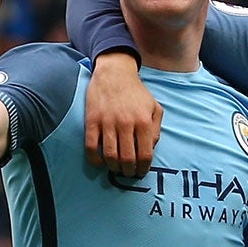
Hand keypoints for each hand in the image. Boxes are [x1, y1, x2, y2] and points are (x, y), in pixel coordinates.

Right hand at [84, 51, 161, 177]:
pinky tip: (100, 162)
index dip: (143, 168)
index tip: (141, 172)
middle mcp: (126, 123)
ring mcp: (107, 123)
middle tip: (128, 173)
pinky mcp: (92, 121)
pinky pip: (91, 147)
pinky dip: (95, 160)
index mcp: (143, 121)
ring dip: (114, 168)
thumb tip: (150, 148)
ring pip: (110, 156)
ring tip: (116, 169)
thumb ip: (156, 129)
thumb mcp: (154, 107)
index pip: (145, 155)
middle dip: (129, 172)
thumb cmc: (136, 92)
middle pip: (127, 159)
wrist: (114, 73)